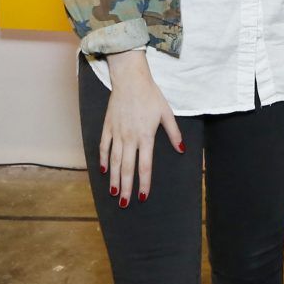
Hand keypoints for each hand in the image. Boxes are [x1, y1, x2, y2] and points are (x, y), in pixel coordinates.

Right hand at [101, 50, 183, 206]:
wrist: (131, 79)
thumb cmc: (151, 95)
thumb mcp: (166, 113)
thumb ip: (174, 133)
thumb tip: (182, 149)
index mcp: (146, 136)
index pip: (145, 165)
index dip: (144, 182)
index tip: (143, 196)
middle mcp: (130, 137)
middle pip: (127, 168)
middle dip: (126, 187)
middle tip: (124, 203)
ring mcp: (117, 132)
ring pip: (113, 160)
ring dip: (113, 178)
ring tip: (113, 193)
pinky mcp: (108, 126)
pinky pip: (103, 146)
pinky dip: (102, 159)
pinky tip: (102, 170)